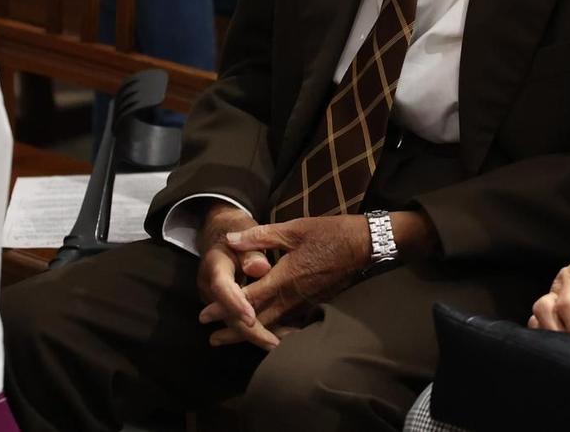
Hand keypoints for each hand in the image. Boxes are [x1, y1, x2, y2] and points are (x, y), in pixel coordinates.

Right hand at [194, 203, 277, 348]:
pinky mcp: (225, 306)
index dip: (235, 304)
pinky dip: (258, 329)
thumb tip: (260, 269)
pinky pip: (239, 321)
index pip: (222, 287)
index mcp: (214, 266)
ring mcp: (216, 300)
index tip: (251, 318)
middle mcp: (210, 287)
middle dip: (249, 331)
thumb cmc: (237, 232)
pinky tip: (278, 338)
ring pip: (233, 322)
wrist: (222, 234)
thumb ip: (252, 250)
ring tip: (280, 345)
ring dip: (256, 335)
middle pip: (227, 314)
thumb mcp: (245, 232)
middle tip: (273, 343)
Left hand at [201, 216, 370, 346]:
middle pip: (258, 320)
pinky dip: (275, 330)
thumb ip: (260, 236)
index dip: (225, 308)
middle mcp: (293, 297)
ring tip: (234, 340)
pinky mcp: (315, 304)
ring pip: (274, 324)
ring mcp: (305, 303)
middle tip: (213, 340)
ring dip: (252, 334)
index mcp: (284, 278)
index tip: (205, 315)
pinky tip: (268, 334)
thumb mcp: (294, 228)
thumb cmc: (328, 234)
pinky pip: (290, 322)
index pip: (248, 298)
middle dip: (234, 331)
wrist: (364, 245)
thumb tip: (230, 240)